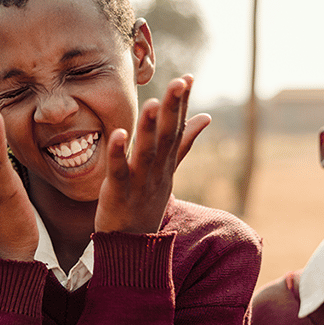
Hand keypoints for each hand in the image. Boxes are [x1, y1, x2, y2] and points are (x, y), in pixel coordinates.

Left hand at [94, 75, 208, 234]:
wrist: (131, 246)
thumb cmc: (146, 203)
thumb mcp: (168, 171)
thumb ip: (183, 143)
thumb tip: (206, 116)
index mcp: (166, 162)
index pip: (177, 128)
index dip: (182, 104)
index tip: (188, 78)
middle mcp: (156, 170)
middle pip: (167, 136)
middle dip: (173, 109)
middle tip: (179, 82)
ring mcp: (139, 182)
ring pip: (146, 152)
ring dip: (151, 128)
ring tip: (154, 104)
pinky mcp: (118, 192)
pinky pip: (118, 171)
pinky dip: (118, 153)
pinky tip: (118, 133)